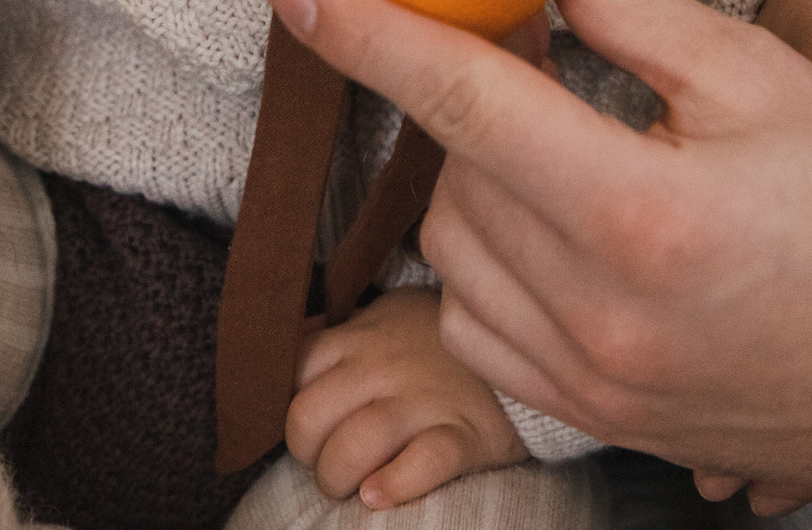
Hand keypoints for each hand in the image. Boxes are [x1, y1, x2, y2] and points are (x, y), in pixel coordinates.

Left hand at [266, 0, 811, 512]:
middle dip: (477, 107)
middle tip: (541, 61)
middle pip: (455, 176)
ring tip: (577, 156)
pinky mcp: (591, 420)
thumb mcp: (756, 75)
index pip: (466, 104)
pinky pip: (476, 329)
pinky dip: (491, 267)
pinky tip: (563, 234)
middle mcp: (598, 315)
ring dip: (482, 186)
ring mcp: (589, 383)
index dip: (372, 34)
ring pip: (452, 254)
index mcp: (642, 215)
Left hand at [285, 287, 528, 507]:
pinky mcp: (464, 435)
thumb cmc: (438, 340)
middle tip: (329, 463)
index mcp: (360, 338)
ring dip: (340, 476)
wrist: (523, 344)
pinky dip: (395, 484)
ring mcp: (424, 401)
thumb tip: (296, 345)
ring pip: (354, 443)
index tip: (311, 425)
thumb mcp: (387, 317)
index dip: (288, 408)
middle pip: (310, 416)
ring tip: (354, 486)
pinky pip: (424, 462)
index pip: (293, 371)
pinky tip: (377, 495)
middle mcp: (383, 367)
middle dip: (308, 453)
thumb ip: (342, 336)